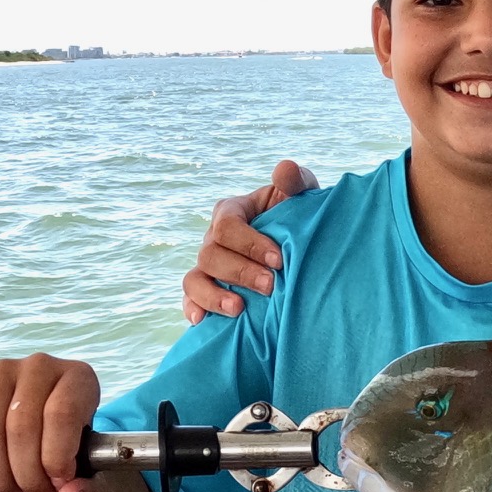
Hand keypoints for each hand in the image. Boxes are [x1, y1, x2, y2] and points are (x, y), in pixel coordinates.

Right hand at [0, 353, 103, 491]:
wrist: (46, 432)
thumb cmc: (70, 446)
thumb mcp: (89, 468)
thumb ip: (85, 488)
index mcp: (78, 378)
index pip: (61, 415)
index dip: (56, 458)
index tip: (58, 485)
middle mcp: (39, 366)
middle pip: (20, 427)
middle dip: (26, 475)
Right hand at [182, 160, 319, 322]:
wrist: (302, 255)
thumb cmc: (300, 223)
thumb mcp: (302, 199)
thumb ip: (296, 181)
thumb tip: (283, 169)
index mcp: (232, 212)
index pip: (227, 224)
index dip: (250, 242)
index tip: (279, 259)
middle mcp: (214, 239)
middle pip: (210, 253)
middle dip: (240, 271)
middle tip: (271, 286)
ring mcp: (207, 267)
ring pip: (194, 279)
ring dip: (214, 295)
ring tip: (239, 309)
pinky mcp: (205, 292)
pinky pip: (189, 300)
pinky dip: (193, 309)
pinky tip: (203, 322)